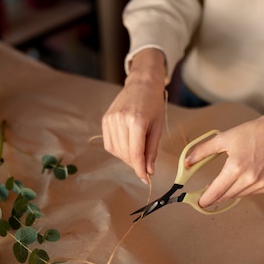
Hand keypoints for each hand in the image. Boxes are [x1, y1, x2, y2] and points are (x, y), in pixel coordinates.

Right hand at [102, 49, 166, 182]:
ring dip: (126, 158)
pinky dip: (118, 150)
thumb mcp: (157, 128)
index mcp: (136, 121)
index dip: (140, 170)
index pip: (135, 154)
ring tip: (137, 153)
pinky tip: (127, 146)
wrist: (142, 83)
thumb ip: (152, 151)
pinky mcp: (105, 120)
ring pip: (116, 151)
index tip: (146, 179)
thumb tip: (149, 171)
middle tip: (144, 166)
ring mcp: (110, 119)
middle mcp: (120, 120)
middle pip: (125, 154)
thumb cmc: (153, 104)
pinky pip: (109, 144)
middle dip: (135, 164)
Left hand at [185, 91, 263, 207]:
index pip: (216, 192)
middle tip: (208, 192)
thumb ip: (203, 151)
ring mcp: (261, 184)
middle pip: (226, 196)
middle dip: (216, 195)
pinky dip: (244, 188)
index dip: (205, 199)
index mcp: (235, 167)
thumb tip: (187, 162)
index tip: (199, 203)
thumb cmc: (252, 132)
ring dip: (230, 191)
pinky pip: (251, 192)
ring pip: (239, 195)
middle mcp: (249, 179)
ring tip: (227, 180)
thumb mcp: (224, 138)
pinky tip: (245, 175)